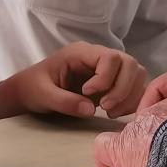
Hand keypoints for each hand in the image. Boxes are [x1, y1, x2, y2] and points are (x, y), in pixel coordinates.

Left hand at [0, 43, 147, 119]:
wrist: (30, 93)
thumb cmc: (33, 88)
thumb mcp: (43, 95)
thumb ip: (64, 101)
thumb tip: (91, 110)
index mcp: (81, 53)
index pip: (110, 57)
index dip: (106, 78)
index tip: (88, 94)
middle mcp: (98, 57)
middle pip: (129, 64)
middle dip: (122, 89)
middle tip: (104, 108)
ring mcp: (108, 70)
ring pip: (136, 74)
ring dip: (129, 96)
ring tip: (109, 112)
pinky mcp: (112, 83)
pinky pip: (134, 87)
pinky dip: (130, 101)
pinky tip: (114, 113)